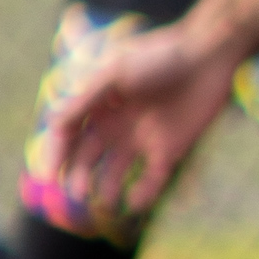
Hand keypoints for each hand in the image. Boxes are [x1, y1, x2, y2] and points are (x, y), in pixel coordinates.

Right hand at [39, 18, 238, 224]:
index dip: (55, 156)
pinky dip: (142, 195)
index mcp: (96, 104)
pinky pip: (151, 181)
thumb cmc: (160, 56)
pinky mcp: (169, 151)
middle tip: (78, 194)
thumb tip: (52, 123)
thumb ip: (85, 99)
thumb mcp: (117, 72)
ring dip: (105, 191)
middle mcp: (114, 125)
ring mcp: (140, 140)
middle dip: (78, 178)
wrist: (209, 57)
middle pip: (86, 159)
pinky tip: (135, 201)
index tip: (49, 178)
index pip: (66, 136)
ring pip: (113, 175)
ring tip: (105, 202)